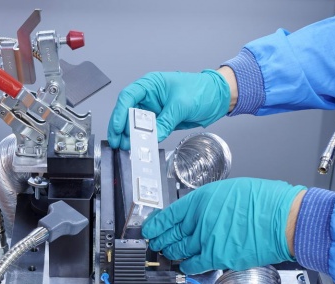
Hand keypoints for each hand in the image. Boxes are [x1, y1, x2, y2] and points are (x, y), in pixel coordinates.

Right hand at [108, 70, 230, 149]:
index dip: (120, 113)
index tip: (117, 127)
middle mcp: (149, 97)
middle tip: (118, 141)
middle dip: (121, 127)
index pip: (128, 97)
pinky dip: (143, 139)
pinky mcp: (161, 121)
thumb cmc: (201, 90)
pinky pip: (148, 131)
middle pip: (128, 112)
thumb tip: (154, 135)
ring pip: (136, 123)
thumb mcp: (182, 105)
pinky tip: (139, 145)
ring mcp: (154, 110)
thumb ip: (166, 121)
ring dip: (130, 135)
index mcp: (151, 84)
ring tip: (126, 146)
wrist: (217, 98)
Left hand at [142, 178, 306, 273]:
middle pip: (171, 235)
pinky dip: (187, 266)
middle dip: (161, 241)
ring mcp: (206, 240)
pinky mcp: (217, 257)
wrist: (283, 219)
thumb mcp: (229, 191)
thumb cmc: (264, 202)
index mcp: (201, 200)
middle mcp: (199, 220)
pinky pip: (194, 265)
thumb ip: (209, 204)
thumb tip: (198, 215)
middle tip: (157, 243)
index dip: (156, 225)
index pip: (168, 215)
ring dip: (172, 254)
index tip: (150, 229)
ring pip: (179, 251)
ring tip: (169, 254)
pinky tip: (186, 264)